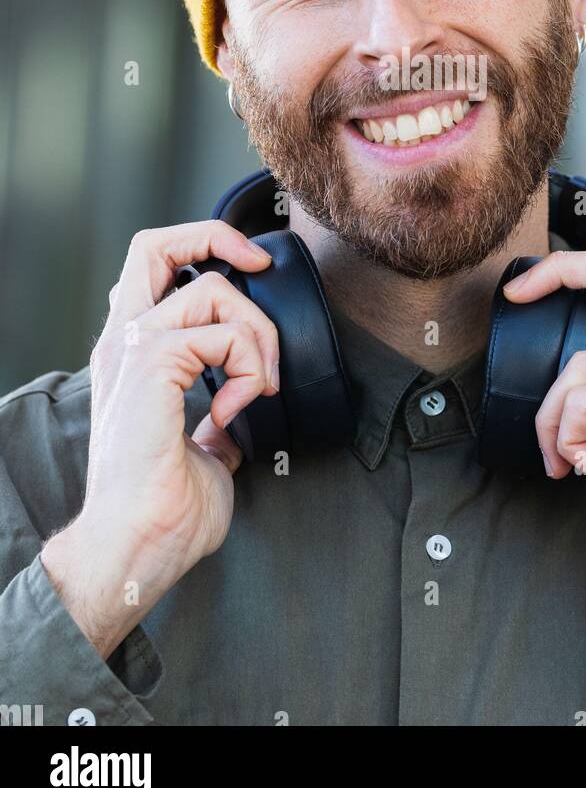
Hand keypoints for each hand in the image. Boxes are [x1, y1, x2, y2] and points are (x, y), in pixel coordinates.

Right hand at [42, 221, 277, 655]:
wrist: (136, 547)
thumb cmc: (163, 511)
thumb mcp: (204, 448)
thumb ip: (216, 417)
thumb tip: (240, 411)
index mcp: (130, 355)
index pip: (152, 264)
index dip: (203, 246)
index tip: (252, 270)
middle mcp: (122, 342)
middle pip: (154, 243)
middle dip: (217, 239)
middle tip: (261, 273)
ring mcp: (131, 351)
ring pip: (210, 289)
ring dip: (255, 333)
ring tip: (257, 385)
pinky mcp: (150, 367)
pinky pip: (219, 335)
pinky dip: (246, 366)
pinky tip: (238, 407)